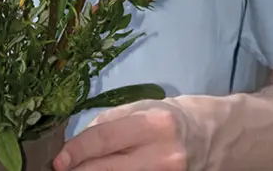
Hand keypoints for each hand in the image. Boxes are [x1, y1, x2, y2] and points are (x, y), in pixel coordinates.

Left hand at [53, 99, 205, 170]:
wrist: (215, 138)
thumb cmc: (173, 117)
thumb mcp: (143, 107)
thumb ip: (109, 122)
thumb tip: (77, 143)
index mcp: (154, 125)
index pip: (105, 140)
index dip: (77, 152)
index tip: (58, 161)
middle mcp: (163, 155)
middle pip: (107, 170)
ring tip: (81, 170)